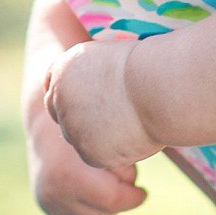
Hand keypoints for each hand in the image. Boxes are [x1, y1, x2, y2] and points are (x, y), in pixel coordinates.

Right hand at [28, 100, 146, 214]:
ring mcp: (48, 202)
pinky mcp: (47, 207)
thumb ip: (126, 162)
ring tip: (106, 182)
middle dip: (119, 198)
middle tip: (120, 178)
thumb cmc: (89, 126)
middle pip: (105, 213)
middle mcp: (53, 191)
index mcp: (68, 173)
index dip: (133, 197)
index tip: (143, 192)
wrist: (49, 124)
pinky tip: (97, 194)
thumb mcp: (110, 137)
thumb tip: (141, 189)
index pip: (112, 200)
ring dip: (108, 208)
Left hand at [46, 38, 162, 175]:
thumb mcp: (110, 57)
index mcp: (63, 70)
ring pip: (81, 140)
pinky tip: (135, 137)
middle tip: (114, 119)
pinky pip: (98, 157)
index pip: (56, 91)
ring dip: (101, 137)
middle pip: (65, 119)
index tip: (94, 103)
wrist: (158, 87)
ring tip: (133, 122)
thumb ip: (92, 74)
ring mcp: (72, 128)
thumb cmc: (148, 66)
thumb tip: (95, 90)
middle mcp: (60, 99)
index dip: (75, 99)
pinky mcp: (88, 152)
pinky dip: (115, 153)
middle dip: (84, 121)